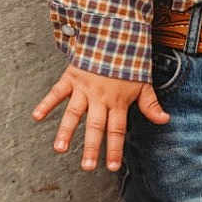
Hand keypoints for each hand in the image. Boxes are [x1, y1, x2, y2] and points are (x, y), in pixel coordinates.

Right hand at [32, 65, 169, 170]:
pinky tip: (36, 116)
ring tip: (60, 148)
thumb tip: (165, 120)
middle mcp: (100, 97)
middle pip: (95, 126)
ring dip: (66, 131)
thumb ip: (151, 104)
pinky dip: (46, 103)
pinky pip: (56, 92)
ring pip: (74, 113)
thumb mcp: (144, 83)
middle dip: (92, 147)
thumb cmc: (130, 62)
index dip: (115, 149)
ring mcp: (84, 88)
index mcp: (118, 101)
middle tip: (87, 166)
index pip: (117, 130)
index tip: (112, 167)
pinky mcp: (71, 77)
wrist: (115, 35)